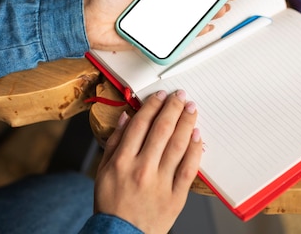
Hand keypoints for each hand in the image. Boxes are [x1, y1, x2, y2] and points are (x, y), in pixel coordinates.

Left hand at [84, 0, 232, 50]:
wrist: (89, 21)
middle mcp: (159, 6)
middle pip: (190, 4)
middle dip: (211, 0)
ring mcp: (158, 22)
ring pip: (188, 21)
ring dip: (207, 16)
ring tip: (221, 9)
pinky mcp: (154, 37)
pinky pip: (177, 37)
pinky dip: (193, 33)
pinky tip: (205, 27)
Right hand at [93, 90, 201, 232]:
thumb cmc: (111, 203)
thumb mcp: (103, 170)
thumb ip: (115, 142)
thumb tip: (125, 117)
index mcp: (122, 161)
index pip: (140, 124)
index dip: (152, 106)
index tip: (160, 96)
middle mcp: (142, 169)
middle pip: (162, 130)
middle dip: (173, 108)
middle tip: (181, 96)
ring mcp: (160, 182)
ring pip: (177, 145)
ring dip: (186, 123)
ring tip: (191, 109)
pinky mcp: (176, 196)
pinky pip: (189, 168)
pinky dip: (194, 149)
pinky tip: (196, 136)